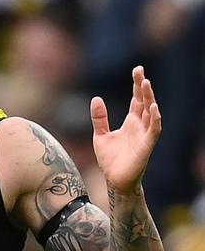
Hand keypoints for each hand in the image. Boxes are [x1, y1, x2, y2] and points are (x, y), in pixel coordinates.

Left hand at [90, 66, 161, 193]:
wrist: (114, 180)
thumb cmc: (110, 159)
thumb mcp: (100, 135)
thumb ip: (99, 118)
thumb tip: (96, 98)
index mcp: (130, 122)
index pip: (136, 100)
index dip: (137, 85)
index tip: (137, 70)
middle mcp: (140, 126)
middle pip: (144, 102)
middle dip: (143, 87)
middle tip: (140, 71)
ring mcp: (144, 135)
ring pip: (150, 113)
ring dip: (149, 99)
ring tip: (146, 84)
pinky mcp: (146, 146)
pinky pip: (153, 131)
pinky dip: (154, 119)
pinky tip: (153, 108)